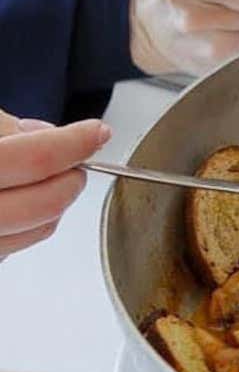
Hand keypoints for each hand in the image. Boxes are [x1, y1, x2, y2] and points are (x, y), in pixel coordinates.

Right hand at [0, 111, 109, 260]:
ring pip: (42, 228)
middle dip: (71, 178)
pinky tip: (24, 198)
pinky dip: (36, 219)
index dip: (74, 143)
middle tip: (74, 160)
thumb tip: (51, 135)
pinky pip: (22, 243)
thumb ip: (10, 129)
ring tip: (47, 176)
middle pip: (46, 203)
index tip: (96, 132)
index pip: (35, 160)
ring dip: (57, 200)